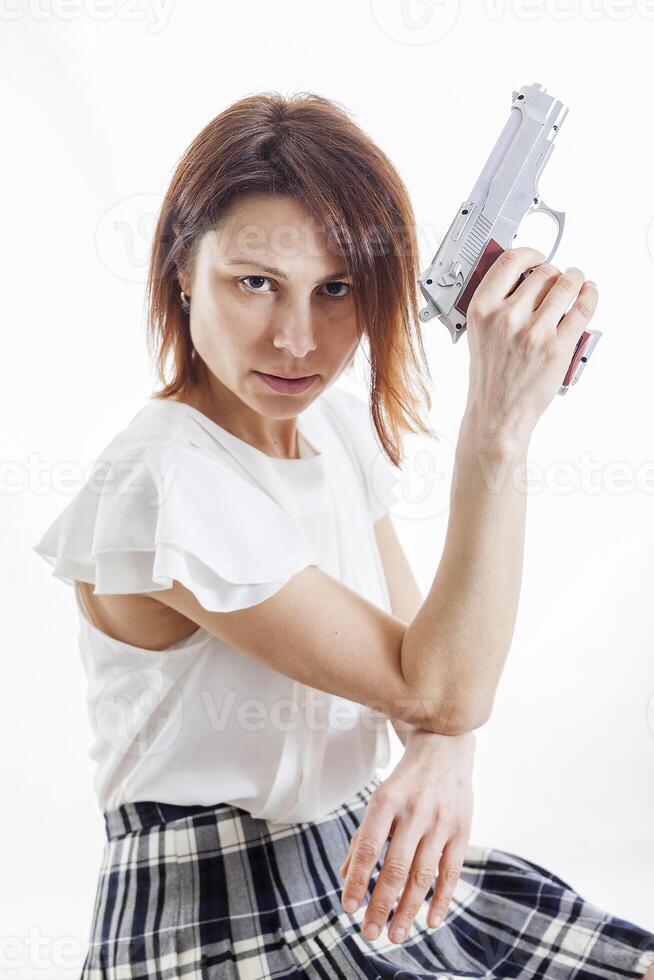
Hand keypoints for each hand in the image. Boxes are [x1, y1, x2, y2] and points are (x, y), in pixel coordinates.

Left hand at [339, 730, 474, 942]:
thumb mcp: (379, 798)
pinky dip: (442, 899)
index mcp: (386, 800)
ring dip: (408, 910)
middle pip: (396, 867)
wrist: (446, 746)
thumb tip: (346, 876)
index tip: (348, 909)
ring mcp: (441, 821)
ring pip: (423, 875)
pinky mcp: (463, 829)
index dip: (358, 880)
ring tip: (396, 935)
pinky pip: (451, 871)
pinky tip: (430, 921)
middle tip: (370, 934)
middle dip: (381, 905)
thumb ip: (363, 836)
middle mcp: (415, 811)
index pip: (367, 847)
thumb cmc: (405, 780)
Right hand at [464, 246, 598, 442]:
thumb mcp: (478, 334)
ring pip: (565, 285)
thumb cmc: (489, 377)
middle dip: (553, 272)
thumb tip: (522, 279)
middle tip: (556, 280)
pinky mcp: (557, 346)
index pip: (509, 261)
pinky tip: (588, 292)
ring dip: (574, 279)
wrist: (497, 413)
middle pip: (542, 272)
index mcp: (482, 310)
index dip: (529, 253)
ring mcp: (534, 332)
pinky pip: (582, 308)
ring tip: (575, 282)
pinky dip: (589, 295)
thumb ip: (495, 305)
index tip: (537, 256)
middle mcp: (507, 317)